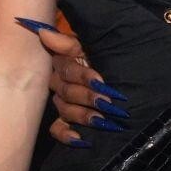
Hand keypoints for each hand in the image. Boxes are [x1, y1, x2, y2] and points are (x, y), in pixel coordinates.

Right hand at [29, 19, 114, 146]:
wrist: (127, 81)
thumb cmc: (108, 60)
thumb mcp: (92, 48)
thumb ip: (68, 44)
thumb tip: (43, 31)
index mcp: (66, 63)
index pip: (66, 70)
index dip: (83, 76)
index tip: (100, 81)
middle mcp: (61, 83)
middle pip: (66, 91)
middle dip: (87, 97)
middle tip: (107, 104)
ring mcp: (63, 102)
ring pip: (64, 109)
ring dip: (82, 115)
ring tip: (100, 120)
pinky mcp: (66, 120)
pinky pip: (58, 128)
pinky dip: (66, 134)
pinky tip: (79, 138)